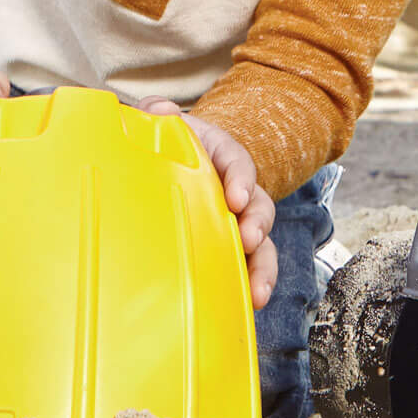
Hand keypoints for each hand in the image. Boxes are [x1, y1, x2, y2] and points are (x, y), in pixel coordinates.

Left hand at [139, 99, 276, 308]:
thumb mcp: (158, 126)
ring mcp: (234, 223)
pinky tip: (246, 306)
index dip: (239, 178)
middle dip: (257, 225)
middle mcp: (235, 190)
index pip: (238, 162)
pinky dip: (249, 286)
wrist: (165, 168)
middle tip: (249, 239)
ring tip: (257, 292)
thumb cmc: (163, 147)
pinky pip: (245, 268)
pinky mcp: (227, 249)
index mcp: (220, 155)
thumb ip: (155, 117)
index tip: (234, 197)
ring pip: (260, 245)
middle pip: (258, 207)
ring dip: (262, 267)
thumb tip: (158, 111)